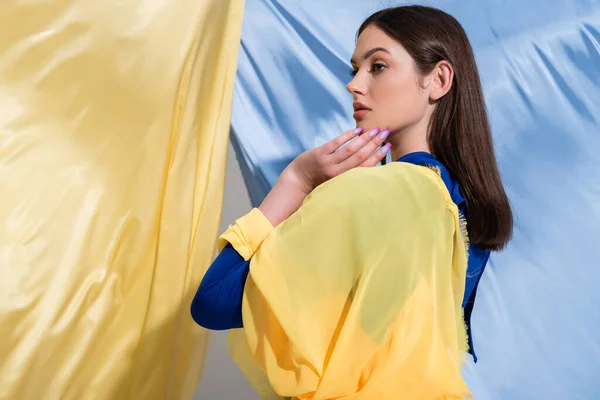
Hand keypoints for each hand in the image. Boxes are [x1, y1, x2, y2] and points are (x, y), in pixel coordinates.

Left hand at [259, 127, 390, 226]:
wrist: (299, 180)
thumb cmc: (320, 182)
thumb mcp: (337, 181)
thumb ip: (351, 174)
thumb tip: (370, 162)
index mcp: (343, 180)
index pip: (365, 167)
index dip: (378, 156)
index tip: (388, 147)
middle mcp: (337, 172)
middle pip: (360, 156)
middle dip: (374, 144)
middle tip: (386, 133)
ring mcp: (328, 161)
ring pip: (350, 149)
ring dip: (364, 138)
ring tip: (376, 129)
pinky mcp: (320, 153)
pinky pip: (337, 142)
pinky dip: (348, 136)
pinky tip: (358, 130)